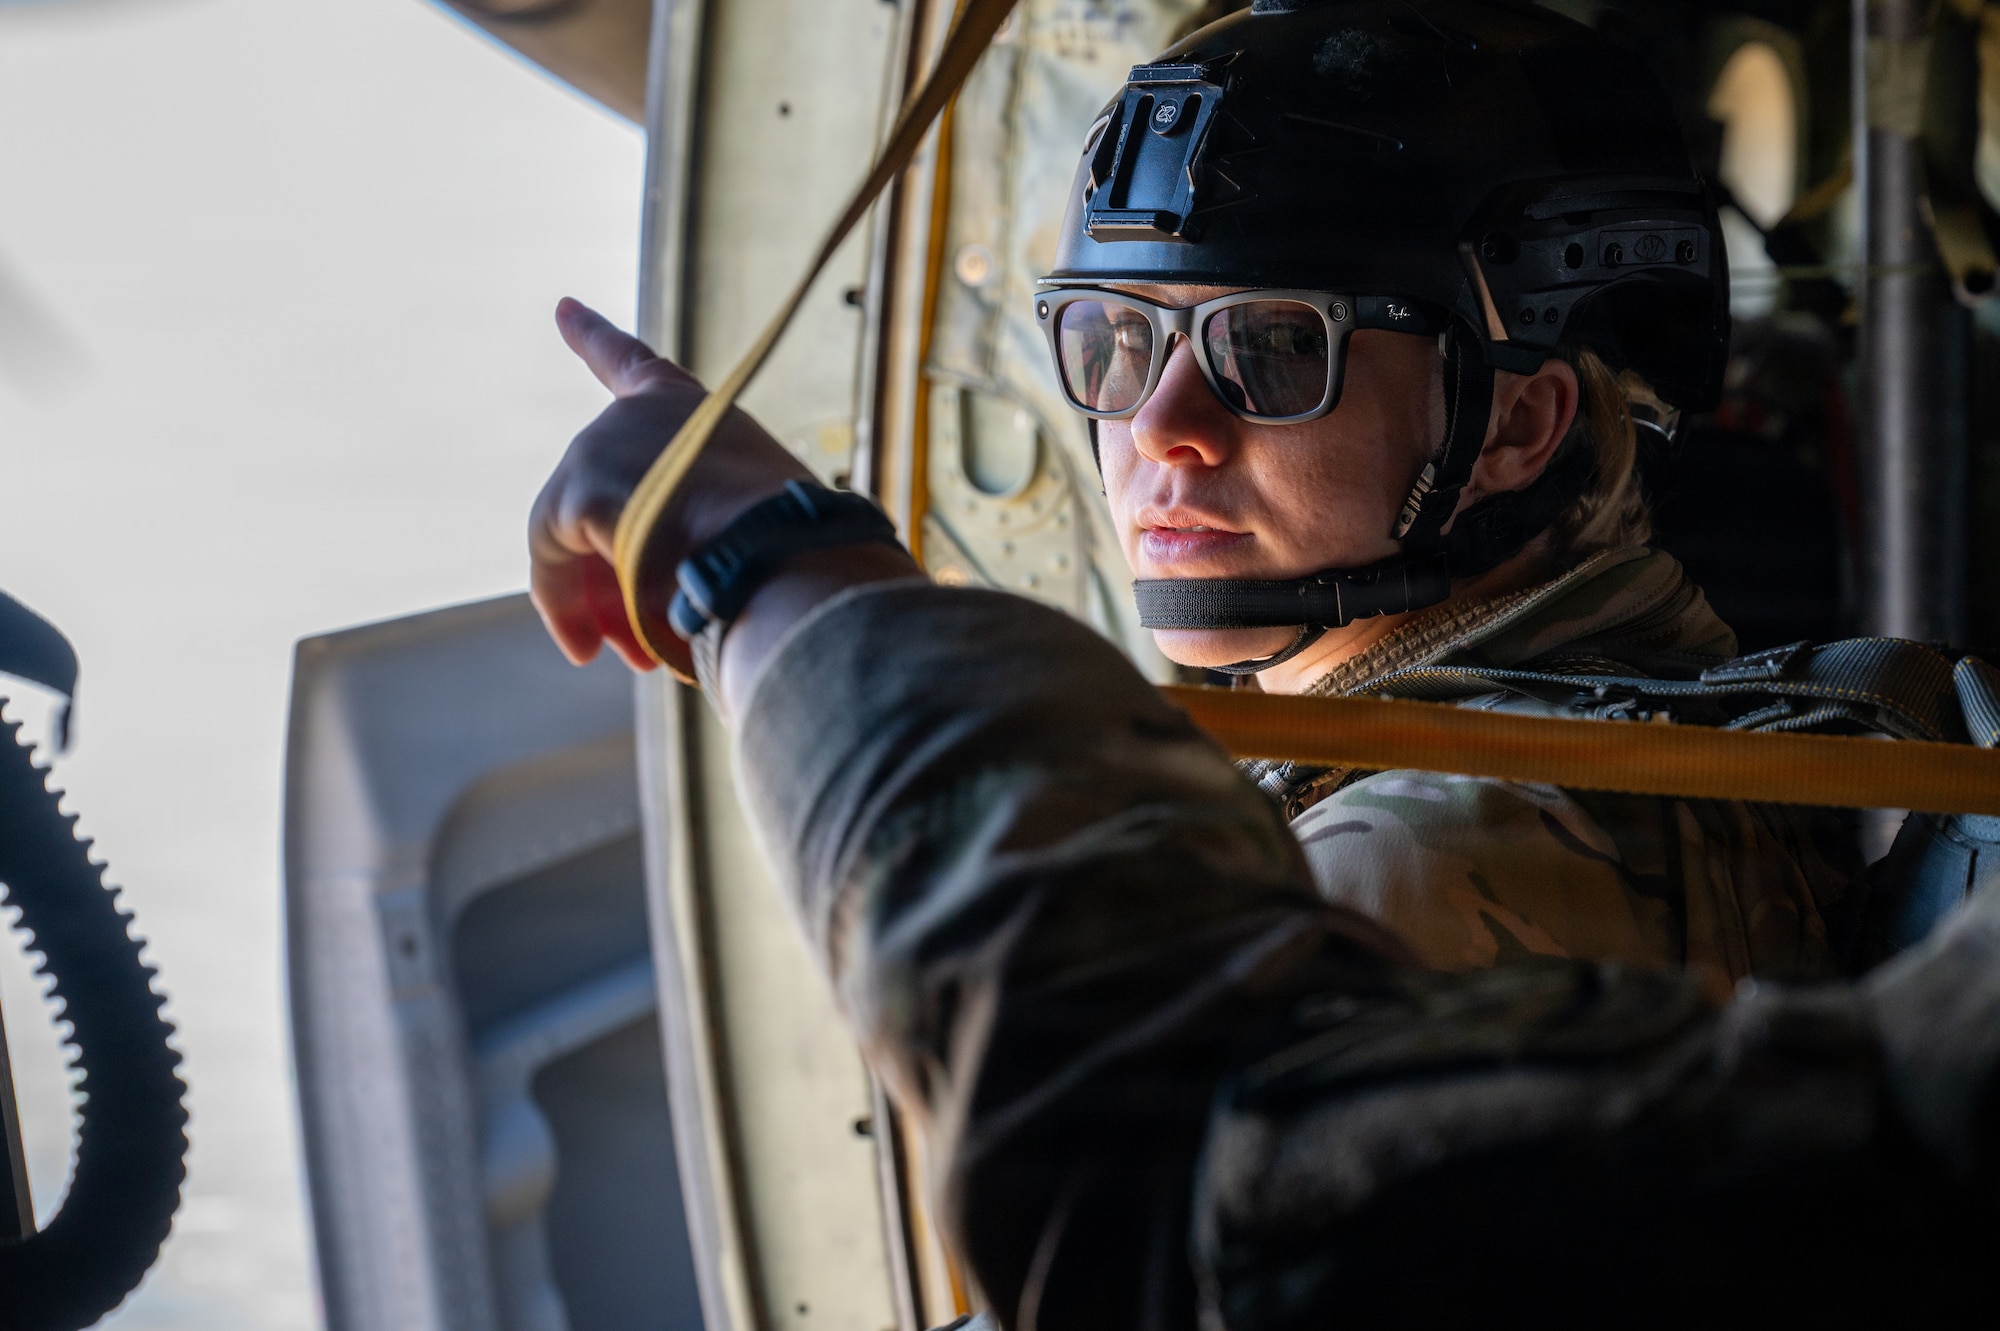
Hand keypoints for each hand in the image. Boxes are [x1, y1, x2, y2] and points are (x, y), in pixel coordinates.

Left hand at [529, 298, 813, 675]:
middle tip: (632, 643)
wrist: (782, 554)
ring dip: (596, 603)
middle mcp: (640, 415)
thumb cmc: (790, 555)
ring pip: (574, 537)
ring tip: (630, 656)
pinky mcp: (576, 489)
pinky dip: (564, 608)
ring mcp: (603, 445)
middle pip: (600, 500)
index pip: (632, 363)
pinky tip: (583, 649)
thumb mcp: (749, 524)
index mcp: (693, 411)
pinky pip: (552, 562)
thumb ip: (704, 533)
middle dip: (610, 575)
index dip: (593, 337)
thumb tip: (669, 599)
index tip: (561, 308)